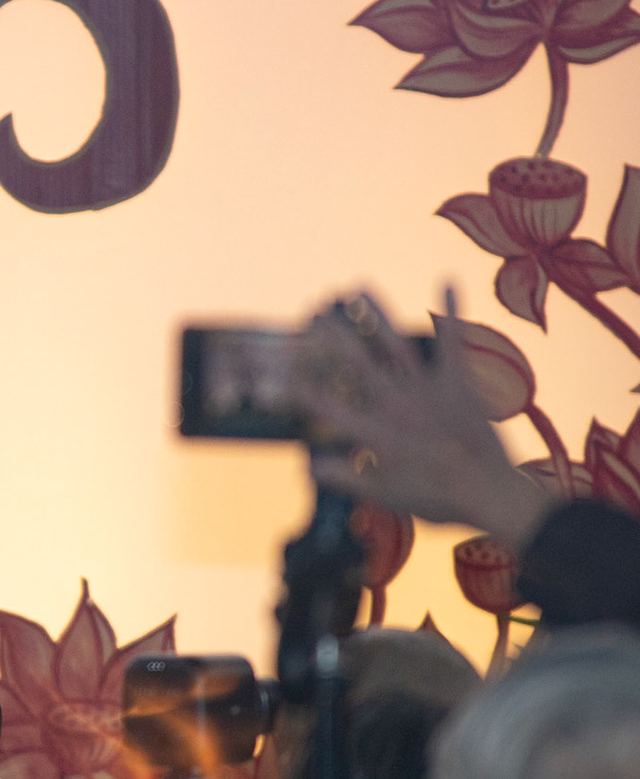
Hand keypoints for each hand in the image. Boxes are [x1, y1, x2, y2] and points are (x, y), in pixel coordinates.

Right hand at [298, 291, 554, 551]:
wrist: (491, 494)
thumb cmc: (438, 500)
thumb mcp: (384, 496)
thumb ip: (345, 477)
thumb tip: (307, 464)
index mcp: (375, 433)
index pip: (329, 408)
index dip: (304, 389)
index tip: (286, 372)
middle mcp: (396, 405)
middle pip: (357, 363)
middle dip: (333, 335)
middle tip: (314, 311)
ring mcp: (428, 390)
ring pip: (395, 343)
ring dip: (376, 313)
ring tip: (358, 287)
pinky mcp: (459, 383)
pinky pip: (454, 342)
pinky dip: (452, 310)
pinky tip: (446, 278)